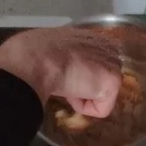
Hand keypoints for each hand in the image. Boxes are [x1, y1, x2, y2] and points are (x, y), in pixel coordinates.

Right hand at [0, 26, 121, 116]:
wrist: (33, 61)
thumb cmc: (32, 52)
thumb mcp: (52, 45)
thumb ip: (65, 52)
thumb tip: (57, 62)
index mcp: (94, 36)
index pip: (93, 65)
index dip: (76, 74)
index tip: (62, 74)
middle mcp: (109, 46)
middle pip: (99, 80)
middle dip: (82, 86)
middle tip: (62, 81)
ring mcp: (114, 64)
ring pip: (99, 95)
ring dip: (81, 96)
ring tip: (64, 84)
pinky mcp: (114, 83)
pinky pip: (100, 109)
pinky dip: (82, 107)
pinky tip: (70, 93)